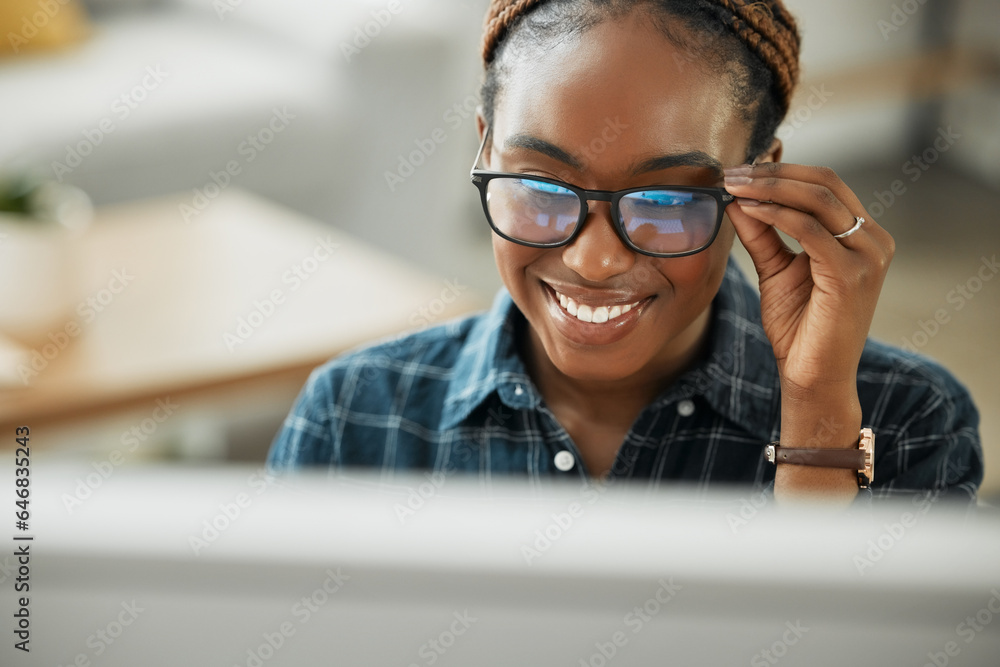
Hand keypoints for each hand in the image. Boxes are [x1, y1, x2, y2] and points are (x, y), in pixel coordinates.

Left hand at [723, 162, 893, 500]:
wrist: (812, 377)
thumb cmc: (798, 328)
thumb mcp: (776, 270)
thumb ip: (762, 234)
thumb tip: (736, 198)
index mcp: (861, 234)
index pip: (825, 183)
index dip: (781, 170)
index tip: (739, 170)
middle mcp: (873, 239)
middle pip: (824, 182)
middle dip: (773, 173)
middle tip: (731, 173)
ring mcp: (868, 255)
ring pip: (818, 200)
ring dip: (770, 188)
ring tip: (732, 187)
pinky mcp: (852, 275)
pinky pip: (810, 230)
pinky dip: (776, 214)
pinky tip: (748, 211)